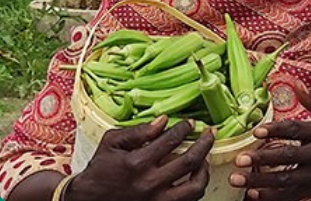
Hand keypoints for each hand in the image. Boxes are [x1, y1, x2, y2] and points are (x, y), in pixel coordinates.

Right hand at [66, 116, 214, 200]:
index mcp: (138, 162)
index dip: (184, 129)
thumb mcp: (111, 143)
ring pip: (195, 187)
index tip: (190, 123)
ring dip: (204, 170)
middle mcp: (150, 183)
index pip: (171, 141)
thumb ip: (138, 132)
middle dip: (204, 144)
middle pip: (189, 161)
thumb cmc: (100, 170)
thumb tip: (163, 121)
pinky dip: (195, 188)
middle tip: (210, 134)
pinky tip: (194, 177)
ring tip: (205, 158)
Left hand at [228, 82, 310, 200]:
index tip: (257, 131)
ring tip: (238, 180)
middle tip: (240, 160)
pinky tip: (253, 195)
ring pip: (285, 180)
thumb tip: (296, 83)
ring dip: (260, 182)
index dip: (276, 130)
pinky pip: (290, 195)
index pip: (296, 130)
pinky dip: (271, 197)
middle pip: (287, 157)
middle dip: (262, 160)